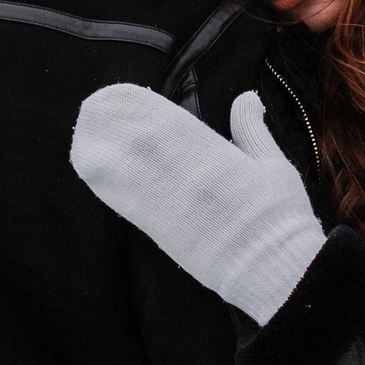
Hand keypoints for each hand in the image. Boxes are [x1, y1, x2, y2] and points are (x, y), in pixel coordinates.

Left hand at [68, 86, 324, 323]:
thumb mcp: (272, 165)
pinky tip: (91, 165)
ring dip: (105, 149)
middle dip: (118, 125)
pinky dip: (106, 182)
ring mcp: (170, 205)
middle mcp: (186, 176)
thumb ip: (251, 130)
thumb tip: (247, 96)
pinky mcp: (159, 233)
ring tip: (86, 130)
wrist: (271, 269)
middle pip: (143, 143)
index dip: (144, 109)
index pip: (171, 124)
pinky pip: (126, 202)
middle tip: (97, 108)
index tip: (125, 96)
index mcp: (215, 156)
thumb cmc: (278, 218)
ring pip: (128, 170)